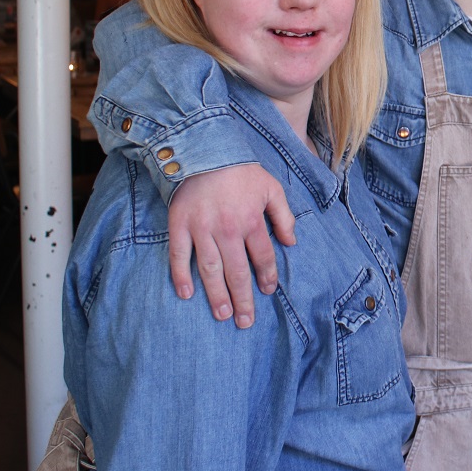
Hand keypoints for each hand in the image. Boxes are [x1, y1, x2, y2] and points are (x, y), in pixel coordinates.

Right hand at [166, 163, 296, 328]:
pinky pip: (179, 255)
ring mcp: (201, 228)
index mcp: (251, 220)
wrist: (204, 149)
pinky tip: (186, 294)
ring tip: (222, 314)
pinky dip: (181, 275)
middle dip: (243, 298)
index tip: (267, 291)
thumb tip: (292, 243)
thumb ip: (283, 216)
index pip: (262, 257)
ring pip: (210, 269)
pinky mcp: (179, 224)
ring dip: (217, 294)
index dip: (266, 277)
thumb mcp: (271, 188)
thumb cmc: (241, 171)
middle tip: (245, 321)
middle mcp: (227, 228)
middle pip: (238, 271)